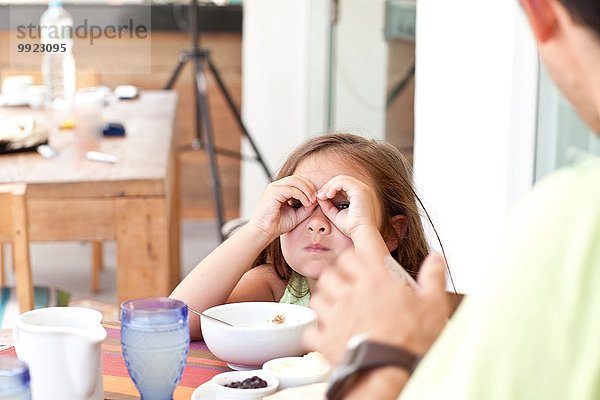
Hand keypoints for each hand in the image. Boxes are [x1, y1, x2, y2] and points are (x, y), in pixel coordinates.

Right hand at [248, 175, 317, 240]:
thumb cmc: (278, 224)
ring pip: (295, 181)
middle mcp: (276, 186)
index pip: (298, 181)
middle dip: (310, 187)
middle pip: (298, 178)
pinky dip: (301, 195)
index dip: (309, 187)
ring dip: (307, 190)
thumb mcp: (297, 214)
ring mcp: (274, 188)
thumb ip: (307, 207)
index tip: (317, 199)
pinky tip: (306, 203)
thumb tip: (318, 199)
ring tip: (312, 201)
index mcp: (281, 189)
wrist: (263, 232)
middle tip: (317, 199)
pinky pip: (291, 189)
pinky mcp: (273, 193)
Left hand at [304, 252, 448, 365]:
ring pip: (318, 296)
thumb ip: (433, 278)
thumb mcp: (433, 305)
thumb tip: (435, 260)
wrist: (392, 374)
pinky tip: (326, 332)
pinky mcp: (327, 339)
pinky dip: (316, 330)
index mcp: (376, 281)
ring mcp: (336, 316)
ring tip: (335, 304)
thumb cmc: (413, 342)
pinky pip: (311, 330)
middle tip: (347, 282)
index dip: (355, 253)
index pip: (354, 253)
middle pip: (331, 272)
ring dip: (325, 298)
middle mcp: (351, 294)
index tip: (358, 255)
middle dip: (338, 274)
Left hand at [316, 175, 379, 237]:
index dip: (330, 188)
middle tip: (319, 195)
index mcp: (358, 194)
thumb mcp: (335, 214)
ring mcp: (362, 188)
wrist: (361, 233)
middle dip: (328, 186)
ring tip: (323, 196)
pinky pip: (343, 182)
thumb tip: (319, 196)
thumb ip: (327, 205)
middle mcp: (362, 189)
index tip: (320, 197)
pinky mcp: (360, 190)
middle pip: (341, 179)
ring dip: (329, 186)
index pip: (342, 184)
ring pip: (341, 179)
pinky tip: (328, 195)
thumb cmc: (351, 227)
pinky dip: (333, 187)